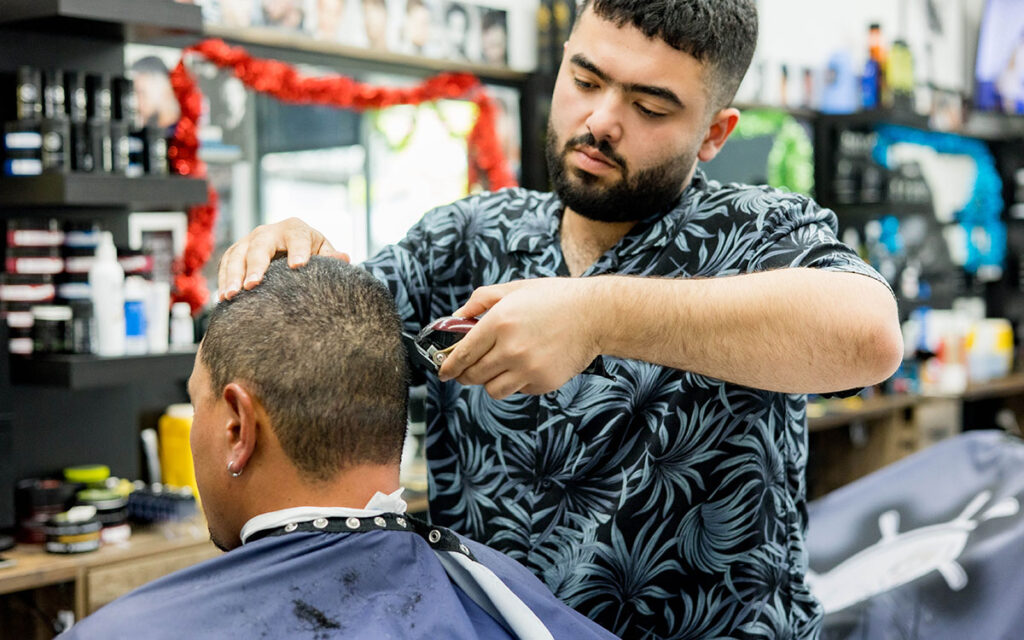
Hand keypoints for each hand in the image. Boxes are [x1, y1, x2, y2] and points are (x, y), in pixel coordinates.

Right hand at [217, 217, 348, 299]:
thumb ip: (331, 256)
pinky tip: (222, 300)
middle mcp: (269, 231)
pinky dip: (223, 280)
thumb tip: (344, 258)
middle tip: (253, 284)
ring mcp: (249, 241)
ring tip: (231, 296)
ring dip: (232, 276)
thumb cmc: (310, 252)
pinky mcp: (236, 253)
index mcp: (295, 229)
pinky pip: (226, 264)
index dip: (298, 250)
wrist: (291, 248)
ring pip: (237, 255)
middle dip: (256, 265)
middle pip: (260, 245)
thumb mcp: (322, 251)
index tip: (298, 266)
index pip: (297, 238)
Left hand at [439, 278, 602, 399]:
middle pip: (473, 375)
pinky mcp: (543, 382)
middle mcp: (510, 348)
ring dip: (489, 382)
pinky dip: (515, 382)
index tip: (443, 371)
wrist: (594, 315)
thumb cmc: (554, 298)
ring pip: (492, 390)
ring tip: (496, 370)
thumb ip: (481, 300)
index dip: (448, 366)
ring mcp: (527, 368)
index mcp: (499, 322)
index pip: (463, 353)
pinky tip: (524, 366)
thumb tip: (457, 317)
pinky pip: (517, 390)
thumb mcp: (514, 289)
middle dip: (465, 376)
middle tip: (465, 372)